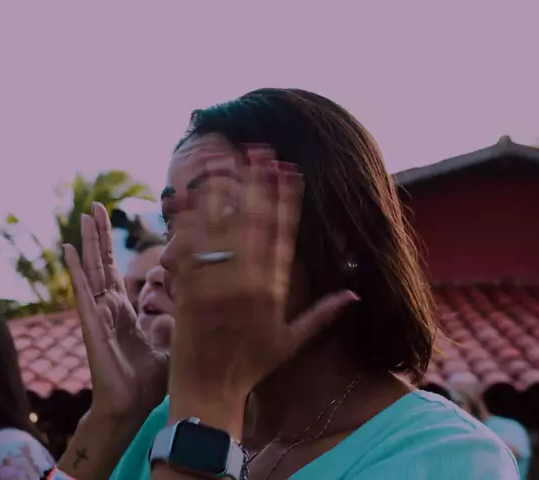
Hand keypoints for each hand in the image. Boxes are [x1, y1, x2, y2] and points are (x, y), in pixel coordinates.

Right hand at [63, 203, 168, 419]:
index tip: (109, 220)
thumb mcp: (167, 344)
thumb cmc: (147, 381)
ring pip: (91, 271)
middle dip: (99, 234)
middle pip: (101, 263)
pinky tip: (70, 249)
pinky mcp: (92, 324)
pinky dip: (76, 270)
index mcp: (123, 311)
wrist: (132, 406)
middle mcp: (107, 308)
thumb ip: (167, 323)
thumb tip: (173, 309)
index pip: (114, 271)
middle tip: (95, 206)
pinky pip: (83, 292)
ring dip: (88, 243)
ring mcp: (98, 314)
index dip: (111, 246)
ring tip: (84, 217)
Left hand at [168, 148, 358, 406]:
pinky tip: (184, 193)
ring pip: (218, 226)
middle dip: (257, 180)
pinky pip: (186, 246)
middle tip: (259, 148)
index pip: (283, 233)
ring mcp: (213, 284)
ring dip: (221, 187)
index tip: (289, 169)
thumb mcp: (291, 342)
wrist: (208, 391)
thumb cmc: (251, 366)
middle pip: (252, 220)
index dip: (286, 198)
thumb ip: (322, 315)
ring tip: (222, 156)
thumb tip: (354, 292)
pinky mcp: (186, 288)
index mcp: (273, 290)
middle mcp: (245, 282)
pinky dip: (184, 218)